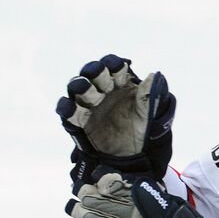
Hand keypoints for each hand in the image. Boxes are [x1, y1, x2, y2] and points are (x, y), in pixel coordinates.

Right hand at [57, 54, 174, 188]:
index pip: (112, 65)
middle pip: (92, 72)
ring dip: (80, 86)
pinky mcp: (79, 120)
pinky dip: (65, 107)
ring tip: (88, 93)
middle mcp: (101, 88)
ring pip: (77, 87)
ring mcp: (88, 103)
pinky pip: (67, 110)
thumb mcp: (148, 111)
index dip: (113, 64)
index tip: (119, 69)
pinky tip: (69, 108)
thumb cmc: (141, 125)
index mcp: (119, 81)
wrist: (133, 153)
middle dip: (96, 73)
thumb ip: (149, 94)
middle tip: (104, 84)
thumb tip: (153, 76)